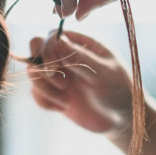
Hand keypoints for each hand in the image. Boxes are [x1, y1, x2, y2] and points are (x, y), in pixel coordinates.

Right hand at [27, 30, 133, 145]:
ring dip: (45, 88)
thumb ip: (81, 58)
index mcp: (82, 43)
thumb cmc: (119, 91)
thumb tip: (58, 40)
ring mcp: (59, 73)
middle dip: (42, 67)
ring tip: (67, 99)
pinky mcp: (54, 93)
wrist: (121, 119)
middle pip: (36, 47)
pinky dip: (46, 101)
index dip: (47, 49)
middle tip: (60, 82)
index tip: (55, 67)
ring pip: (34, 72)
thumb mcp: (104, 73)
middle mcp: (67, 55)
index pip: (52, 35)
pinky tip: (65, 106)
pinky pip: (36, 93)